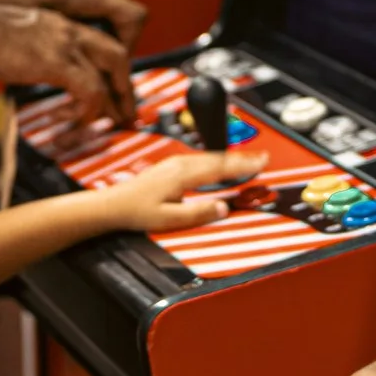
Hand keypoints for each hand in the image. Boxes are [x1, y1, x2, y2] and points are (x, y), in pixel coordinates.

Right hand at [0, 2, 136, 125]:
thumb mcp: (17, 39)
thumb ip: (31, 53)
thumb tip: (30, 71)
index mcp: (61, 26)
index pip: (101, 45)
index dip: (111, 71)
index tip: (112, 92)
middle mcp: (70, 32)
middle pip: (118, 57)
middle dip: (125, 88)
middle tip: (126, 113)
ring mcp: (66, 46)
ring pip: (112, 74)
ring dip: (115, 104)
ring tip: (112, 124)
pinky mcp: (57, 64)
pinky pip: (90, 91)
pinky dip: (89, 111)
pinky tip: (74, 120)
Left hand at [102, 151, 264, 231]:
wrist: (112, 204)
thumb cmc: (136, 211)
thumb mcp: (168, 219)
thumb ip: (197, 213)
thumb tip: (223, 208)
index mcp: (183, 175)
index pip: (221, 168)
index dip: (244, 165)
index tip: (262, 162)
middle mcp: (181, 164)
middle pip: (219, 158)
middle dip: (243, 158)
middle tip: (263, 158)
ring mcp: (176, 163)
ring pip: (210, 157)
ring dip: (231, 158)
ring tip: (248, 160)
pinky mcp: (171, 166)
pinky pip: (202, 159)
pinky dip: (217, 160)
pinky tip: (221, 164)